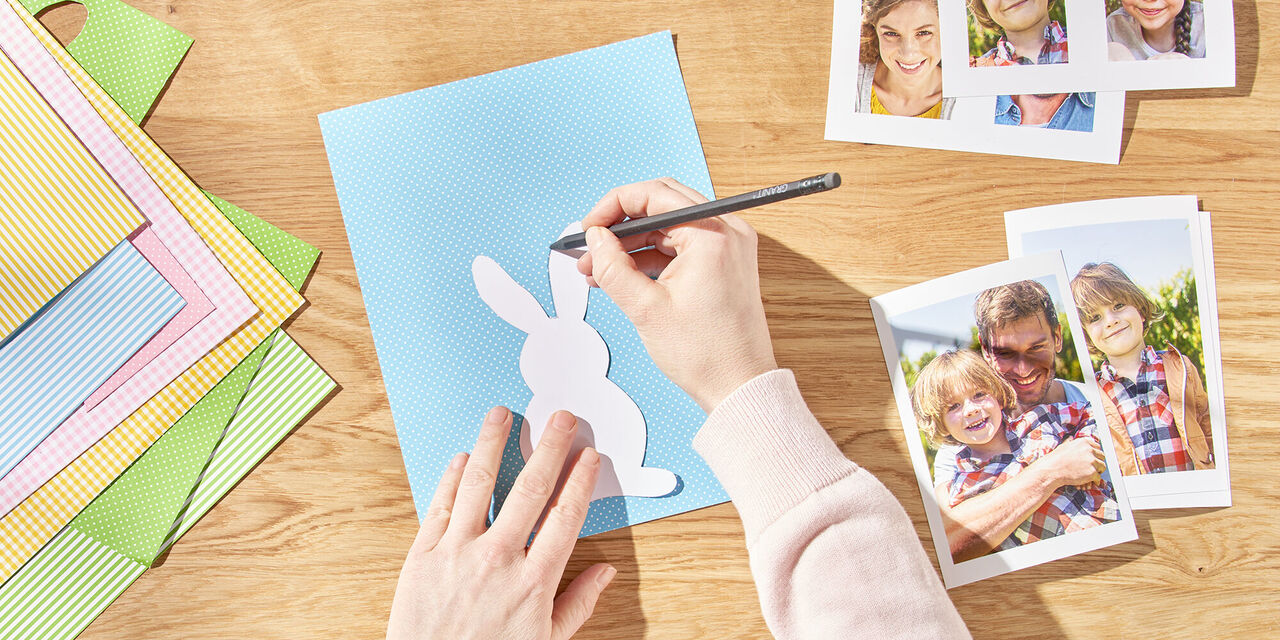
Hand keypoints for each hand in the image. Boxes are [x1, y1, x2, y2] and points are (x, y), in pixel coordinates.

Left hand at [386, 407, 614, 639]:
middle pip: (530, 489)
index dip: (580, 480)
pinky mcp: (422, 556)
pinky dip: (451, 478)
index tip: (589, 456)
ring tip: (501, 414)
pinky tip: (462, 457)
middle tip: (561, 418)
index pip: (565, 516)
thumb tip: (606, 572)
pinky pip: (440, 506)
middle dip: (550, 447)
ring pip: (479, 484)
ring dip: (492, 443)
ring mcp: (457, 553)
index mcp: (534, 581)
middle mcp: (497, 559)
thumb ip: (578, 604)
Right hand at [576, 178, 777, 411]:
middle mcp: (727, 231)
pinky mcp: (725, 263)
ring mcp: (729, 246)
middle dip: (620, 225)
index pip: (653, 195)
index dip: (612, 207)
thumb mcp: (645, 308)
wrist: (739, 386)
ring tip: (597, 269)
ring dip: (632, 243)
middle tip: (590, 246)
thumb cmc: (706, 353)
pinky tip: (622, 276)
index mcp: (712, 234)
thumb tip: (594, 240)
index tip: (588, 228)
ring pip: (669, 226)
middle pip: (661, 204)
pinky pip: (681, 245)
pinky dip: (651, 257)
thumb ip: (612, 267)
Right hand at [1040, 437, 1105, 487]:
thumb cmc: (1055, 459)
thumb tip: (1070, 438)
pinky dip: (1094, 480)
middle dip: (1098, 462)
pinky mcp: (1092, 472)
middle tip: (1093, 467)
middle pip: (1102, 456)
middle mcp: (1089, 450)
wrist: (1051, 471)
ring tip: (1091, 474)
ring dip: (1098, 471)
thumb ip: (1070, 442)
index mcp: (1084, 442)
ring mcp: (1092, 461)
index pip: (1097, 446)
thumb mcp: (1063, 446)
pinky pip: (1098, 477)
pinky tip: (1089, 481)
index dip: (1095, 453)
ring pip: (1102, 466)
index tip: (1093, 458)